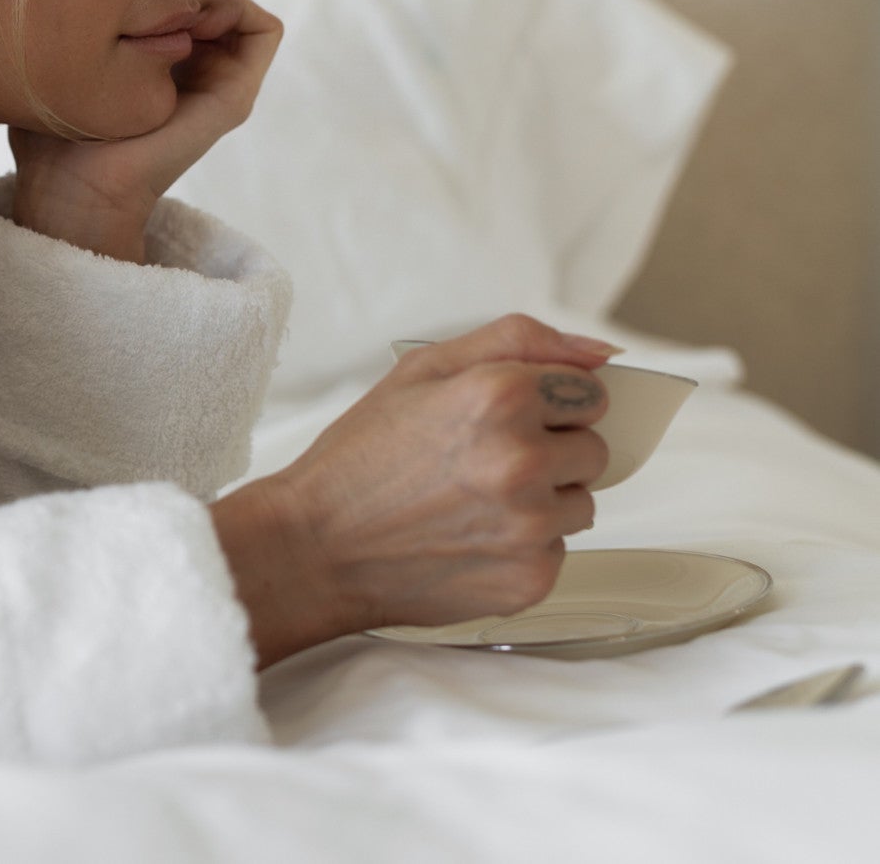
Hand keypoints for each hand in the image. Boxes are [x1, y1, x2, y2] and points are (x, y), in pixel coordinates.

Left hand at [8, 0, 281, 259]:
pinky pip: (265, 28)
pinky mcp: (236, 95)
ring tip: (171, 6)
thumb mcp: (63, 61)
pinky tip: (196, 19)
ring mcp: (219, 80)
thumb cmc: (54, 130)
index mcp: (157, 58)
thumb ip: (80, 22)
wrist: (75, 187)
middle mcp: (193, 66)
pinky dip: (239, 8)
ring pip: (237, 1)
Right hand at [211, 314, 612, 667]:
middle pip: (594, 449)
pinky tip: (470, 538)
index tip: (508, 418)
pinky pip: (559, 551)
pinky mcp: (532, 579)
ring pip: (582, 504)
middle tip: (482, 461)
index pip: (590, 393)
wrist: (317, 545)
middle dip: (551, 451)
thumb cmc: (363, 454)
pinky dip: (524, 546)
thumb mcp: (422, 368)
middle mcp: (523, 458)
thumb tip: (602, 350)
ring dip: (543, 502)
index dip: (549, 403)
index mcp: (500, 394)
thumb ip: (517, 340)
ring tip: (473, 502)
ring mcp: (531, 525)